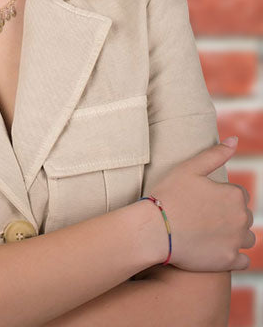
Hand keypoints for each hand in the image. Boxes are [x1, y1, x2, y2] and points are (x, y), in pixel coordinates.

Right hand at [150, 137, 254, 271]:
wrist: (155, 229)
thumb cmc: (169, 195)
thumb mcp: (189, 168)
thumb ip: (215, 154)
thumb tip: (235, 139)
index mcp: (234, 195)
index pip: (237, 194)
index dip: (218, 196)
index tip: (200, 199)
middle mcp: (242, 218)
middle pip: (243, 216)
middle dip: (228, 215)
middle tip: (200, 215)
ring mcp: (237, 242)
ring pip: (246, 238)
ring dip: (233, 236)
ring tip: (207, 232)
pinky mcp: (230, 261)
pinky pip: (243, 260)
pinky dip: (232, 255)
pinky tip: (213, 249)